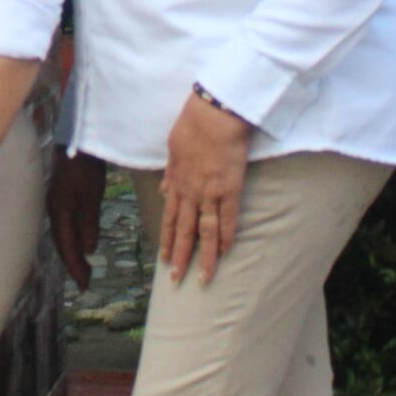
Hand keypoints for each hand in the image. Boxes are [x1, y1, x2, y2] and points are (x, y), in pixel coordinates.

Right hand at [47, 149, 107, 289]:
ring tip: (85, 269)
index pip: (66, 246)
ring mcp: (57, 204)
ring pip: (64, 236)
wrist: (77, 142)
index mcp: (59, 211)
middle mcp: (55, 211)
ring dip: (73, 253)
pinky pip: (67, 226)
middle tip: (85, 283)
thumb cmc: (85, 166)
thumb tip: (89, 250)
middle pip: (63, 244)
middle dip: (73, 264)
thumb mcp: (92, 195)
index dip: (74, 266)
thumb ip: (89, 222)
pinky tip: (82, 245)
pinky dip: (74, 239)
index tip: (84, 284)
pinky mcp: (63, 199)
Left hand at [161, 90, 250, 286]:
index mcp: (176, 182)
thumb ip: (169, 173)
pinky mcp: (230, 188)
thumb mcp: (172, 149)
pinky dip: (227, 236)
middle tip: (176, 281)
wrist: (213, 115)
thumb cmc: (192, 125)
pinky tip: (226, 252)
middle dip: (180, 258)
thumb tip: (164, 189)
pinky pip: (229, 218)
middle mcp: (190, 193)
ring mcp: (210, 193)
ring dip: (203, 257)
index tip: (164, 259)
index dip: (167, 240)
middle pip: (184, 231)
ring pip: (205, 232)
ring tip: (202, 278)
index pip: (170, 219)